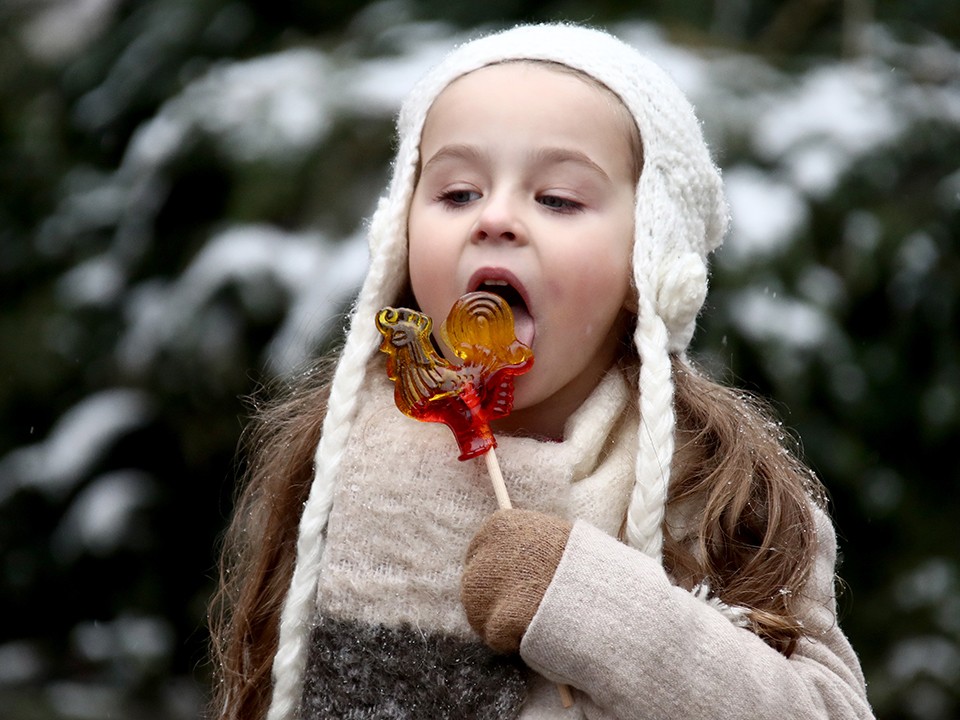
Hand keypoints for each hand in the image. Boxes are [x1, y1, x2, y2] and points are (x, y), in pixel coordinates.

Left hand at [461, 508, 571, 652]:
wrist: (602, 592)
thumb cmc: (584, 563)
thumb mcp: (552, 535)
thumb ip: (526, 544)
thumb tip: (513, 557)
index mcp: (499, 527)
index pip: (481, 553)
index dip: (498, 574)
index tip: (514, 586)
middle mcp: (483, 555)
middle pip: (475, 586)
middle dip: (495, 601)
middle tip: (525, 609)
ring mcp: (486, 590)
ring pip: (480, 616)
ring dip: (501, 623)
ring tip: (535, 619)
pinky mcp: (495, 621)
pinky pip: (496, 640)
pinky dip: (513, 644)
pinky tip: (537, 632)